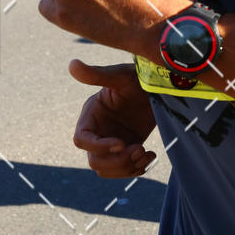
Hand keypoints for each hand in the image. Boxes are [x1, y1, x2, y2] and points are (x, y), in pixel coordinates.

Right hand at [71, 59, 156, 177]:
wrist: (162, 85)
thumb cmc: (139, 76)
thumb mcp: (121, 76)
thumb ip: (97, 74)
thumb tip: (72, 64)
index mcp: (91, 115)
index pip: (81, 140)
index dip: (98, 146)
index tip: (121, 143)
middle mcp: (98, 131)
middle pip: (94, 161)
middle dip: (117, 161)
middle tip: (139, 148)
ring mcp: (112, 142)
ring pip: (108, 170)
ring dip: (127, 168)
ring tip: (146, 153)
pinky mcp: (127, 149)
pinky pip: (125, 170)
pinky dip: (137, 169)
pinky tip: (151, 156)